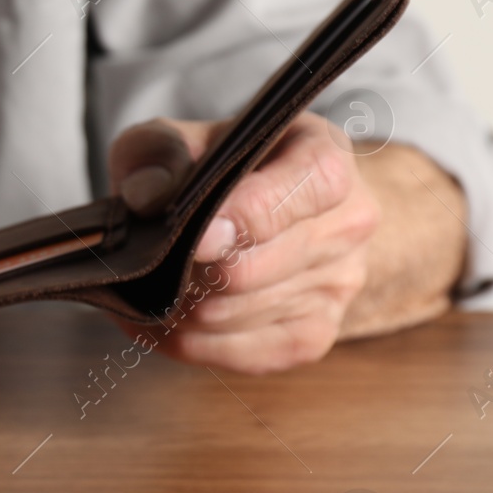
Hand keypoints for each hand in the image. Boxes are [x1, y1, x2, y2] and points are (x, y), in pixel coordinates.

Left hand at [108, 113, 379, 372]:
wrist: (264, 205)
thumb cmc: (219, 167)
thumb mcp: (180, 137)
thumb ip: (159, 152)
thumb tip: (147, 197)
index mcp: (325, 157)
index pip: (306, 189)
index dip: (246, 217)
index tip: (196, 238)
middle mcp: (347, 222)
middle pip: (255, 269)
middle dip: (189, 273)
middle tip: (148, 265)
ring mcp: (338, 284)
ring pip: (239, 315)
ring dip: (180, 308)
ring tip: (145, 289)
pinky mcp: (315, 334)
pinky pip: (244, 355)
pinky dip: (189, 343)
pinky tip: (159, 322)